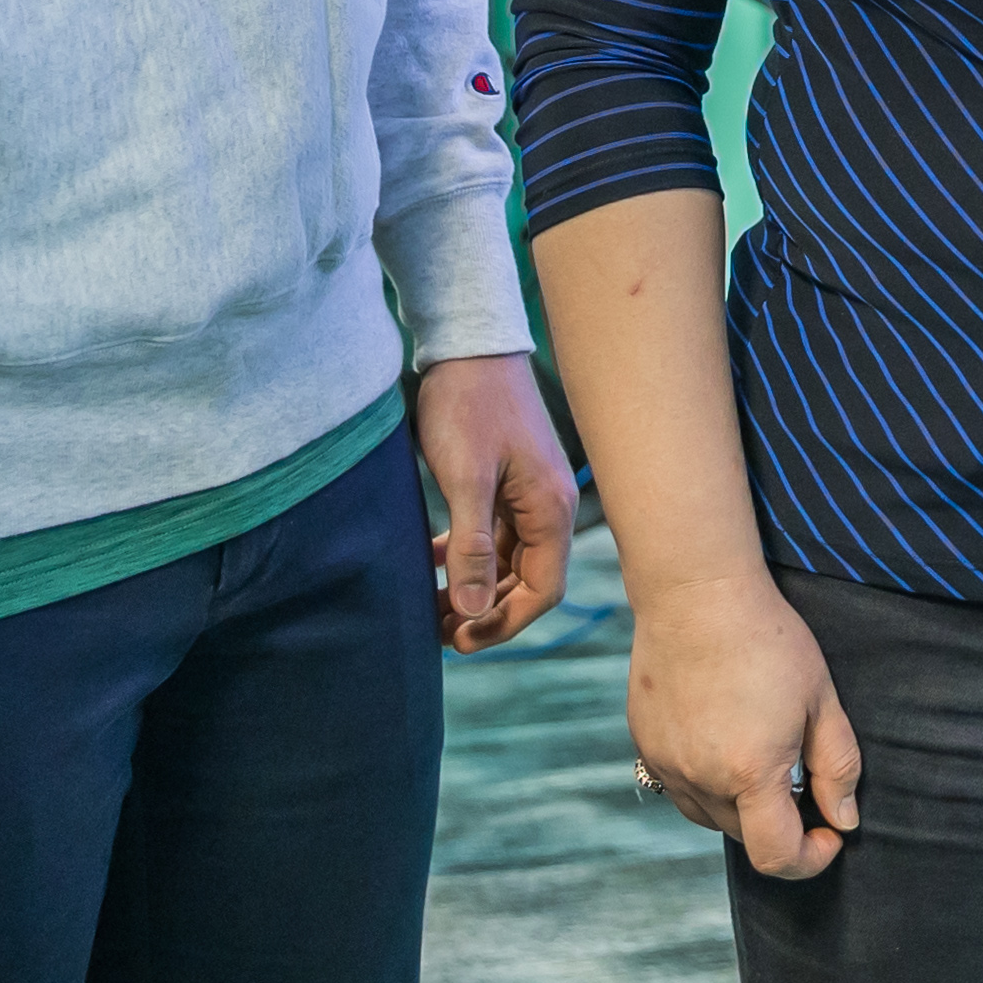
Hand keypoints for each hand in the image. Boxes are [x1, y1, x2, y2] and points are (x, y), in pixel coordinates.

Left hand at [411, 353, 580, 652]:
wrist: (468, 343)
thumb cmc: (468, 405)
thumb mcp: (466, 479)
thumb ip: (472, 547)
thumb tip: (473, 611)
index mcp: (550, 510)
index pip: (543, 591)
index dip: (503, 623)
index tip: (459, 638)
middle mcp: (548, 506)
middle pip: (527, 581)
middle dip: (486, 610)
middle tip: (438, 628)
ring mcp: (529, 492)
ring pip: (507, 559)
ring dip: (475, 585)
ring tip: (432, 603)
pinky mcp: (508, 479)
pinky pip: (494, 533)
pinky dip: (468, 552)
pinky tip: (432, 558)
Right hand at [627, 564, 858, 879]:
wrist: (696, 594)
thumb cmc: (768, 639)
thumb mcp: (821, 700)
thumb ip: (837, 768)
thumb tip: (843, 821)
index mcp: (750, 772)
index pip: (776, 857)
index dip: (810, 859)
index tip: (829, 834)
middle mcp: (701, 779)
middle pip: (744, 837)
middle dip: (779, 824)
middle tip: (801, 777)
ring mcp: (666, 764)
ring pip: (709, 817)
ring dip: (740, 807)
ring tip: (761, 754)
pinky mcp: (645, 745)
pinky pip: (680, 788)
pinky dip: (707, 783)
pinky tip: (724, 738)